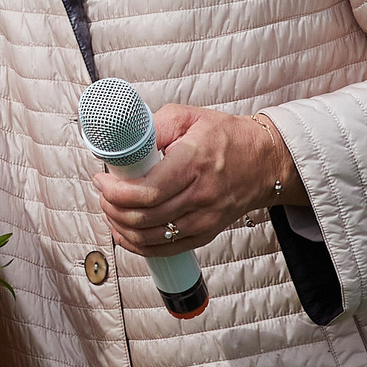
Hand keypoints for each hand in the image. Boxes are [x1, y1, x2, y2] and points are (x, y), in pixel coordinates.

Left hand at [95, 105, 301, 255]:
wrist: (264, 162)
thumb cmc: (225, 137)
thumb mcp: (188, 117)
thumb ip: (153, 127)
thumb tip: (122, 144)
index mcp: (194, 164)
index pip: (147, 191)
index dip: (116, 191)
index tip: (102, 180)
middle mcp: (200, 196)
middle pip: (144, 217)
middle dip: (112, 207)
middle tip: (102, 193)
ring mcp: (204, 220)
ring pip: (150, 237)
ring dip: (120, 227)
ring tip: (109, 209)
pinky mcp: (205, 234)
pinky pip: (164, 249)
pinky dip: (137, 244)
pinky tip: (124, 232)